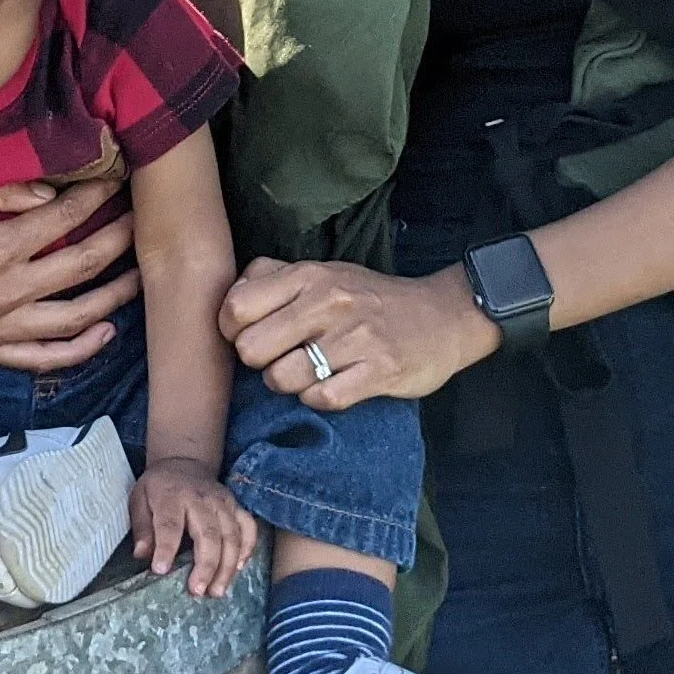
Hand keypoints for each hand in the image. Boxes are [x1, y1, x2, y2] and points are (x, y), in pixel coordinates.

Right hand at [0, 173, 139, 371]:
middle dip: (119, 237)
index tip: (117, 178)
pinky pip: (45, 359)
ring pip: (77, 317)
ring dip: (116, 294)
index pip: (62, 218)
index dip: (95, 196)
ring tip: (140, 273)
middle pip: (82, 264)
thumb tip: (47, 193)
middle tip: (142, 217)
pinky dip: (81, 350)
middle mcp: (3, 293)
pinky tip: (105, 332)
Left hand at [128, 458, 256, 599]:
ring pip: (232, 535)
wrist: (184, 463)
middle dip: (206, 565)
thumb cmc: (158, 488)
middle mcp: (201, 499)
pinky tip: (239, 568)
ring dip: (227, 566)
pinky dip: (248, 548)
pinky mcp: (236, 506)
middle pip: (208, 533)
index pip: (170, 525)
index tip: (161, 571)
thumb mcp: (139, 500)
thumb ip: (142, 527)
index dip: (166, 549)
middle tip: (198, 591)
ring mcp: (223, 502)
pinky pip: (249, 527)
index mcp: (172, 497)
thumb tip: (142, 554)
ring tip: (217, 591)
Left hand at [219, 256, 499, 410]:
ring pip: (283, 379)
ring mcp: (355, 336)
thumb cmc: (370, 299)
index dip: (233, 331)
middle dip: (260, 363)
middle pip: (251, 350)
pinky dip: (321, 399)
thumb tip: (230, 296)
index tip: (254, 337)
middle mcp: (329, 302)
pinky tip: (335, 386)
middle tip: (284, 359)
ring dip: (291, 385)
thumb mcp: (324, 273)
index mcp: (309, 275)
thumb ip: (274, 277)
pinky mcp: (379, 370)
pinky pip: (322, 399)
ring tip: (312, 374)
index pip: (235, 308)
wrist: (443, 315)